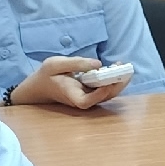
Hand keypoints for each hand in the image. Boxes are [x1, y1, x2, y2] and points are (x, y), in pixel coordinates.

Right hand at [10, 56, 124, 109]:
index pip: (85, 101)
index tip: (107, 83)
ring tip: (122, 65)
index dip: (98, 95)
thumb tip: (98, 64)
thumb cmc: (46, 75)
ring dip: (118, 80)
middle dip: (116, 84)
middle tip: (123, 68)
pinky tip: (116, 66)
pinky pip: (106, 89)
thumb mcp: (54, 64)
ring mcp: (88, 97)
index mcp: (70, 95)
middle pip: (103, 98)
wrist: (40, 86)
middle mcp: (81, 99)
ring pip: (107, 94)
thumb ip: (76, 63)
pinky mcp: (92, 93)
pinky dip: (113, 79)